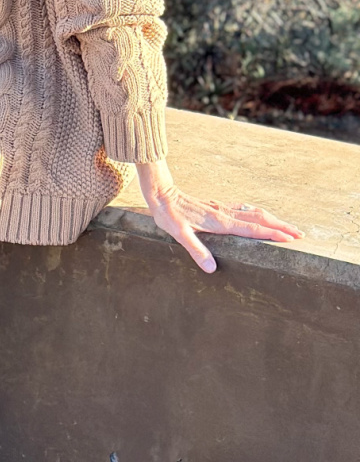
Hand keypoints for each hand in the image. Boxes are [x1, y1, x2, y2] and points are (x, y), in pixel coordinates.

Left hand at [136, 161, 303, 273]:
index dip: (271, 234)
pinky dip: (259, 214)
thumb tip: (211, 268)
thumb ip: (195, 250)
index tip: (290, 239)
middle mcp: (224, 213)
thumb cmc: (168, 214)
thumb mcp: (178, 234)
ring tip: (288, 227)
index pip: (251, 229)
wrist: (161, 193)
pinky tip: (261, 216)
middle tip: (300, 235)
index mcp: (219, 222)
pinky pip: (244, 209)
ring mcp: (222, 208)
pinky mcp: (218, 205)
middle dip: (280, 226)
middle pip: (259, 219)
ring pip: (254, 212)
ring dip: (273, 219)